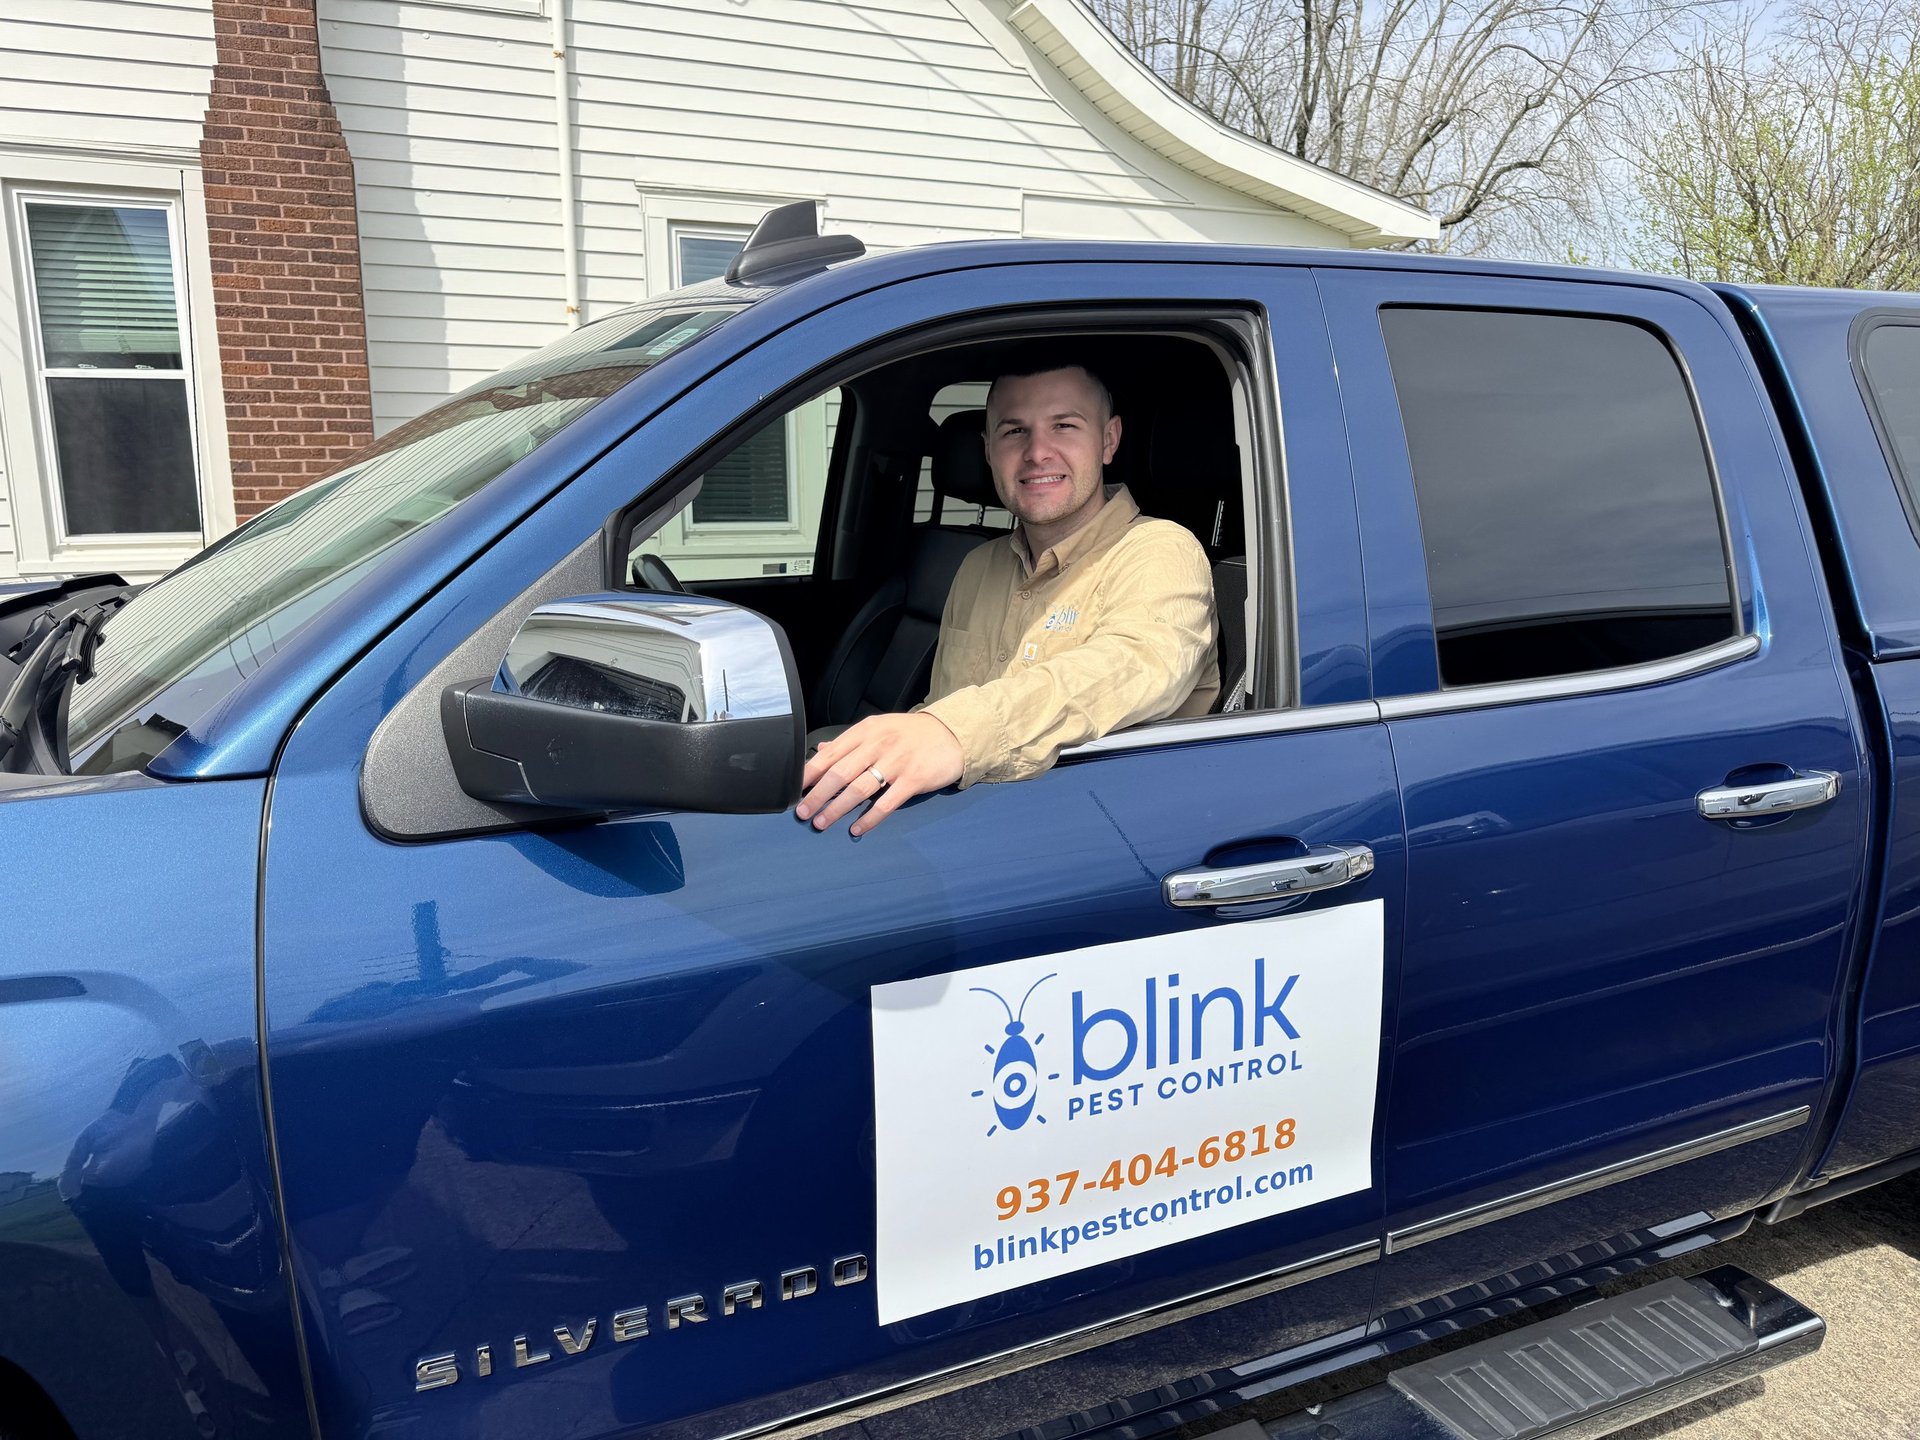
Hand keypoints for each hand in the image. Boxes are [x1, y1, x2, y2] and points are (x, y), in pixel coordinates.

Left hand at [796, 712, 963, 835]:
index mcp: (866, 731)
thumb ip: (850, 742)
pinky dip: (870, 818)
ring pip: (859, 789)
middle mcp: (879, 744)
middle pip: (840, 773)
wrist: (952, 734)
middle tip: (802, 812)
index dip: (809, 774)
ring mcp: (897, 762)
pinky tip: (856, 829)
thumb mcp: (879, 729)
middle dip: (817, 795)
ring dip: (837, 808)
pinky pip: (887, 802)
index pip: (830, 753)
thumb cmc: (911, 734)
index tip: (793, 790)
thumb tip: (821, 750)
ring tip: (821, 822)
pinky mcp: (914, 779)